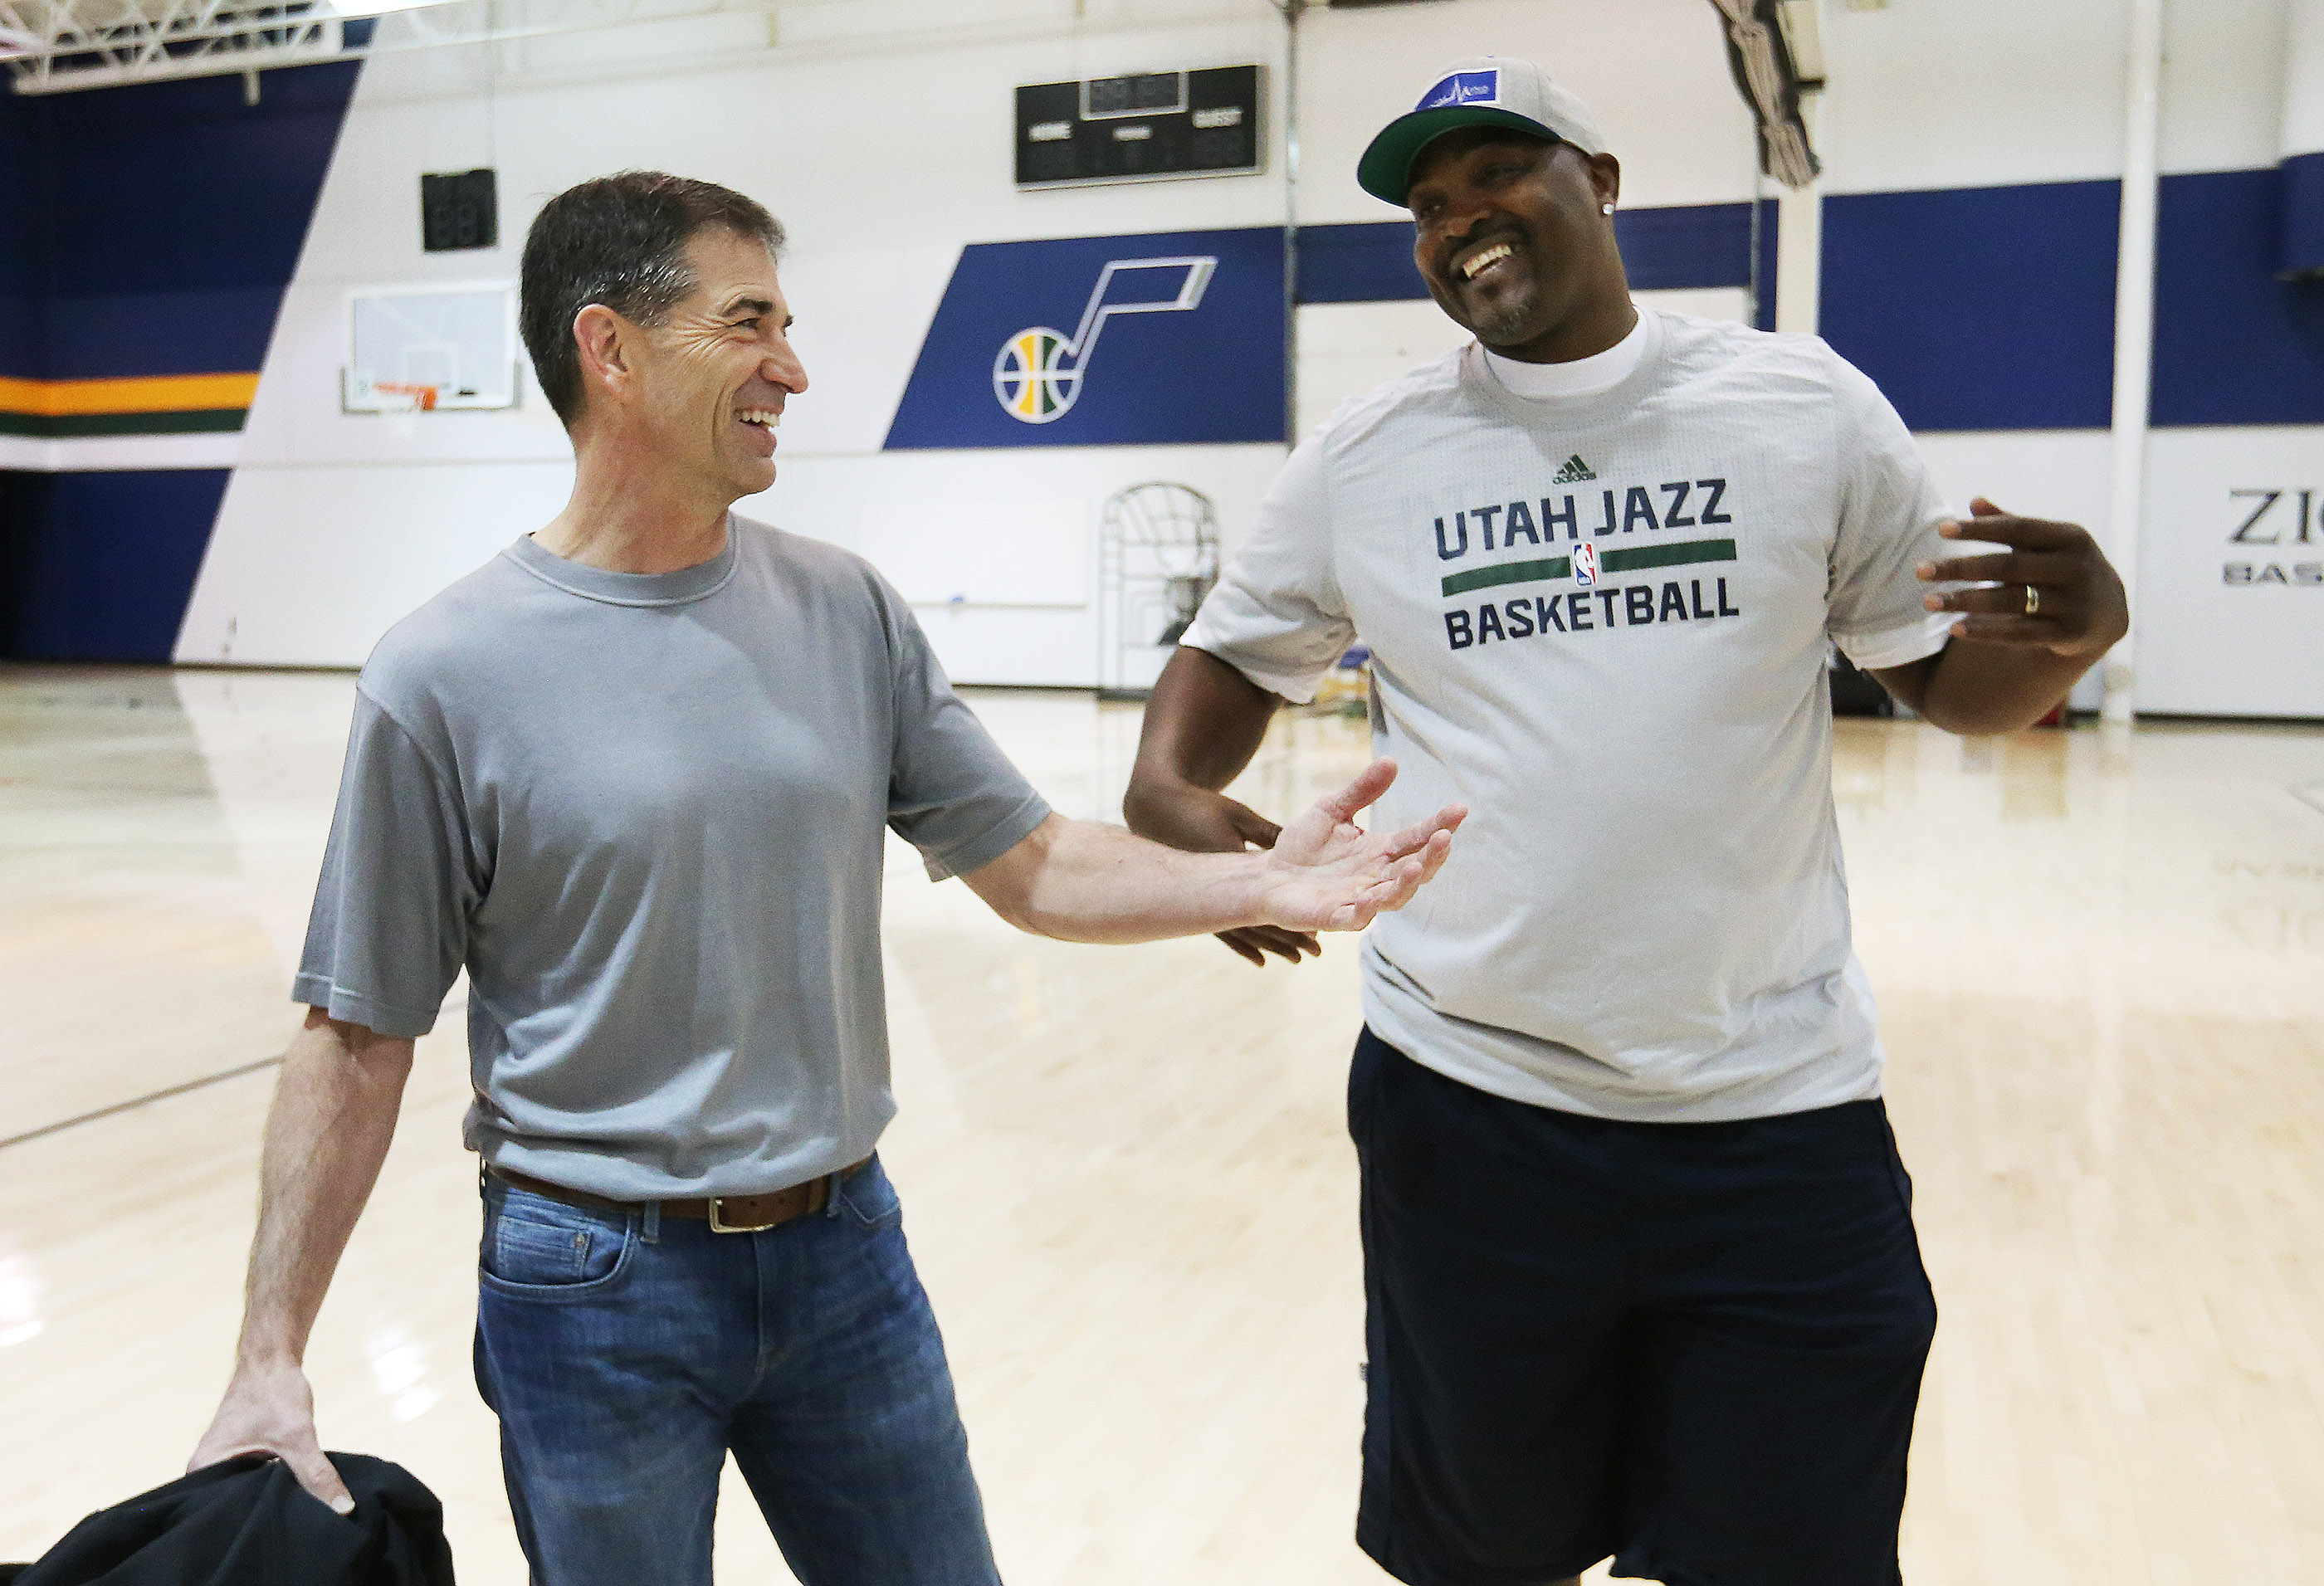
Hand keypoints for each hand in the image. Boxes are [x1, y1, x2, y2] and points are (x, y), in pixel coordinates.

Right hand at [190, 1359, 352, 1514]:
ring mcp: (220, 1460)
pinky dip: (272, 1482)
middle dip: (264, 1510)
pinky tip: (293, 1492)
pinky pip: (254, 1477)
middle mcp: (204, 1470)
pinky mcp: (237, 1453)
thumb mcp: (298, 1437)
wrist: (272, 1357)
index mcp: (203, 1470)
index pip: (223, 1512)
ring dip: (270, 1496)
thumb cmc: (274, 1391)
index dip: (254, 1520)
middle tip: (293, 1520)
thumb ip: (316, 1475)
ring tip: (294, 1508)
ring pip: (248, 1491)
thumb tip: (342, 1508)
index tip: (281, 1525)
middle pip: (236, 1504)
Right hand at [1123, 779, 1323, 966]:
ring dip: (1272, 945)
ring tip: (1296, 959)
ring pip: (1244, 932)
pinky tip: (1260, 960)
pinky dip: (1245, 947)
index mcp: (1229, 867)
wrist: (1159, 811)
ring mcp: (1208, 900)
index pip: (1266, 899)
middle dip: (1288, 939)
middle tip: (1315, 952)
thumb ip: (1267, 833)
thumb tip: (1300, 846)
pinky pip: (1225, 932)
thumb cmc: (1202, 808)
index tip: (1314, 928)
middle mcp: (1218, 891)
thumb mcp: (1237, 816)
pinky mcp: (1203, 902)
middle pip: (1258, 923)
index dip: (1291, 915)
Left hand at [1255, 761, 1465, 932]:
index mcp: (1380, 852)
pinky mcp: (1334, 917)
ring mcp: (1358, 899)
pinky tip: (1373, 897)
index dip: (1439, 825)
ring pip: (1393, 896)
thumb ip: (1361, 791)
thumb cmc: (1302, 846)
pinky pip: (1356, 917)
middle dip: (1432, 855)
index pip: (1416, 838)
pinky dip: (1368, 909)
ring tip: (1416, 864)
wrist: (1267, 877)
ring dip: (1407, 883)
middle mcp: (1376, 878)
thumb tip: (1392, 761)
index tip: (1460, 809)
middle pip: (1414, 869)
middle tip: (1446, 836)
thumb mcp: (1331, 809)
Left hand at [1917, 498, 2127, 659]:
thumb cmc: (2064, 567)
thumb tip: (1974, 501)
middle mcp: (2077, 568)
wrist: (2109, 612)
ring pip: (2010, 602)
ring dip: (1965, 601)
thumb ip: (2012, 524)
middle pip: (2008, 566)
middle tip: (1919, 570)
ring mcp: (2075, 603)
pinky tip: (1955, 627)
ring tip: (1927, 601)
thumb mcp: (2048, 543)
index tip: (1941, 529)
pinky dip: (1987, 631)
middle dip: (1961, 567)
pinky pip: (2020, 634)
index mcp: (2071, 537)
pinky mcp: (2070, 634)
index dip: (1980, 529)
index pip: (2019, 529)